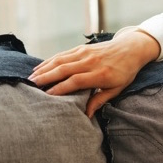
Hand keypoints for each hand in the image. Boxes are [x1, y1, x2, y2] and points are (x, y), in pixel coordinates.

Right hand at [29, 30, 160, 117]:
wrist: (131, 48)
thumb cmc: (125, 72)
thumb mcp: (117, 89)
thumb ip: (100, 100)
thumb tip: (86, 115)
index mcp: (101, 74)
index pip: (76, 82)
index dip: (60, 88)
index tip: (47, 96)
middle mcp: (91, 62)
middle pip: (64, 70)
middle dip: (46, 78)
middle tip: (31, 87)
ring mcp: (85, 53)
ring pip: (60, 61)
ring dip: (44, 69)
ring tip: (31, 78)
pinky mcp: (81, 48)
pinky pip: (62, 54)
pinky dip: (49, 61)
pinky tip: (40, 68)